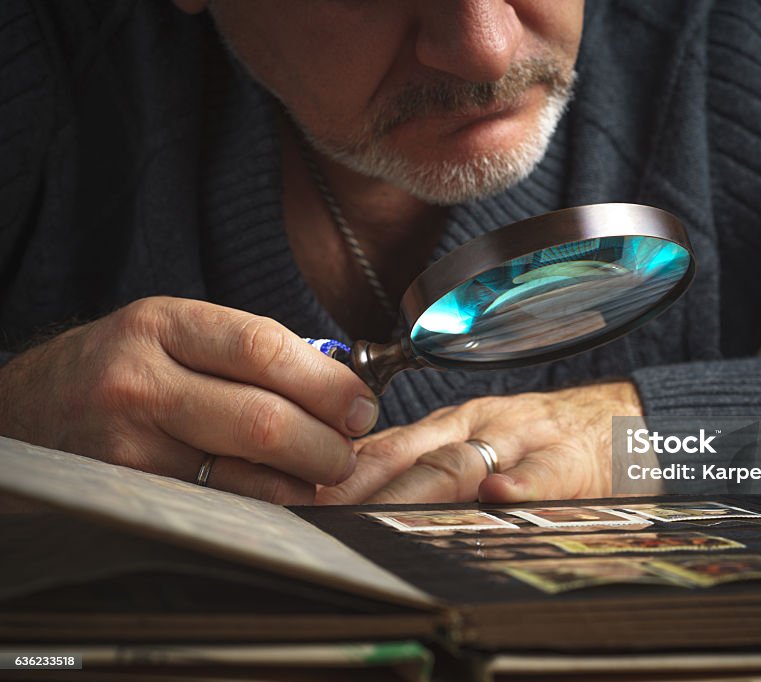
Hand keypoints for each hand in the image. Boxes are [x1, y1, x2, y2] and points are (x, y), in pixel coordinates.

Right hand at [0, 297, 377, 503]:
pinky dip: (264, 505)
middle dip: (325, 444)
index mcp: (163, 326)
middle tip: (346, 451)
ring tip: (320, 474)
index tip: (361, 406)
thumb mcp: (175, 333)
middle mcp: (140, 383)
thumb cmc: (123, 368)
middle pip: (262, 420)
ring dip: (301, 482)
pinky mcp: (127, 495)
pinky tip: (281, 495)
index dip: (328, 384)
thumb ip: (251, 353)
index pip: (264, 350)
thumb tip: (342, 389)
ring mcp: (127, 446)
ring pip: (243, 475)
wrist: (28, 408)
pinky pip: (217, 506)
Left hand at [315, 381, 642, 504]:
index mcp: (458, 423)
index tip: (304, 491)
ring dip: (420, 487)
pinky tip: (501, 496)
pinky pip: (546, 470)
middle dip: (367, 481)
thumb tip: (356, 489)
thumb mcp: (482, 439)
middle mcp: (483, 425)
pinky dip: (524, 482)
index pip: (390, 442)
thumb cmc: (543, 440)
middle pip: (416, 451)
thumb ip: (429, 461)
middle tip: (325, 510)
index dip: (346, 467)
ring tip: (384, 512)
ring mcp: (526, 439)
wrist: (625, 419)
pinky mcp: (573, 459)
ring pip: (468, 459)